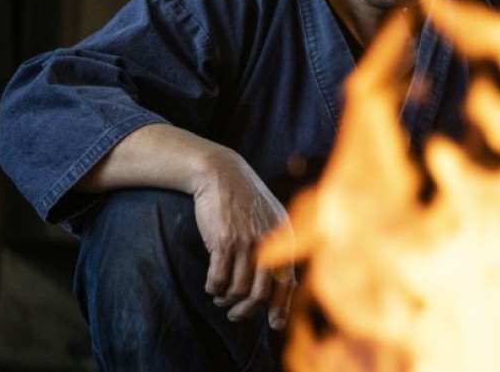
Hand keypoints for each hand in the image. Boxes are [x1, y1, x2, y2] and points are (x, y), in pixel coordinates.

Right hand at [192, 148, 295, 329]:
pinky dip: (213, 288)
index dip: (281, 307)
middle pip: (261, 293)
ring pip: (238, 289)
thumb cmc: (246, 199)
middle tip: (235, 315)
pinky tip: (210, 286)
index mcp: (284, 239)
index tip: (274, 325)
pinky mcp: (223, 241)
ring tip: (220, 297)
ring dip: (227, 299)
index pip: (288, 283)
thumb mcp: (272, 219)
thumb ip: (279, 246)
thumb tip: (288, 280)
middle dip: (247, 310)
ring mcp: (246, 242)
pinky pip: (219, 278)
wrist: (222, 174)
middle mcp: (268, 243)